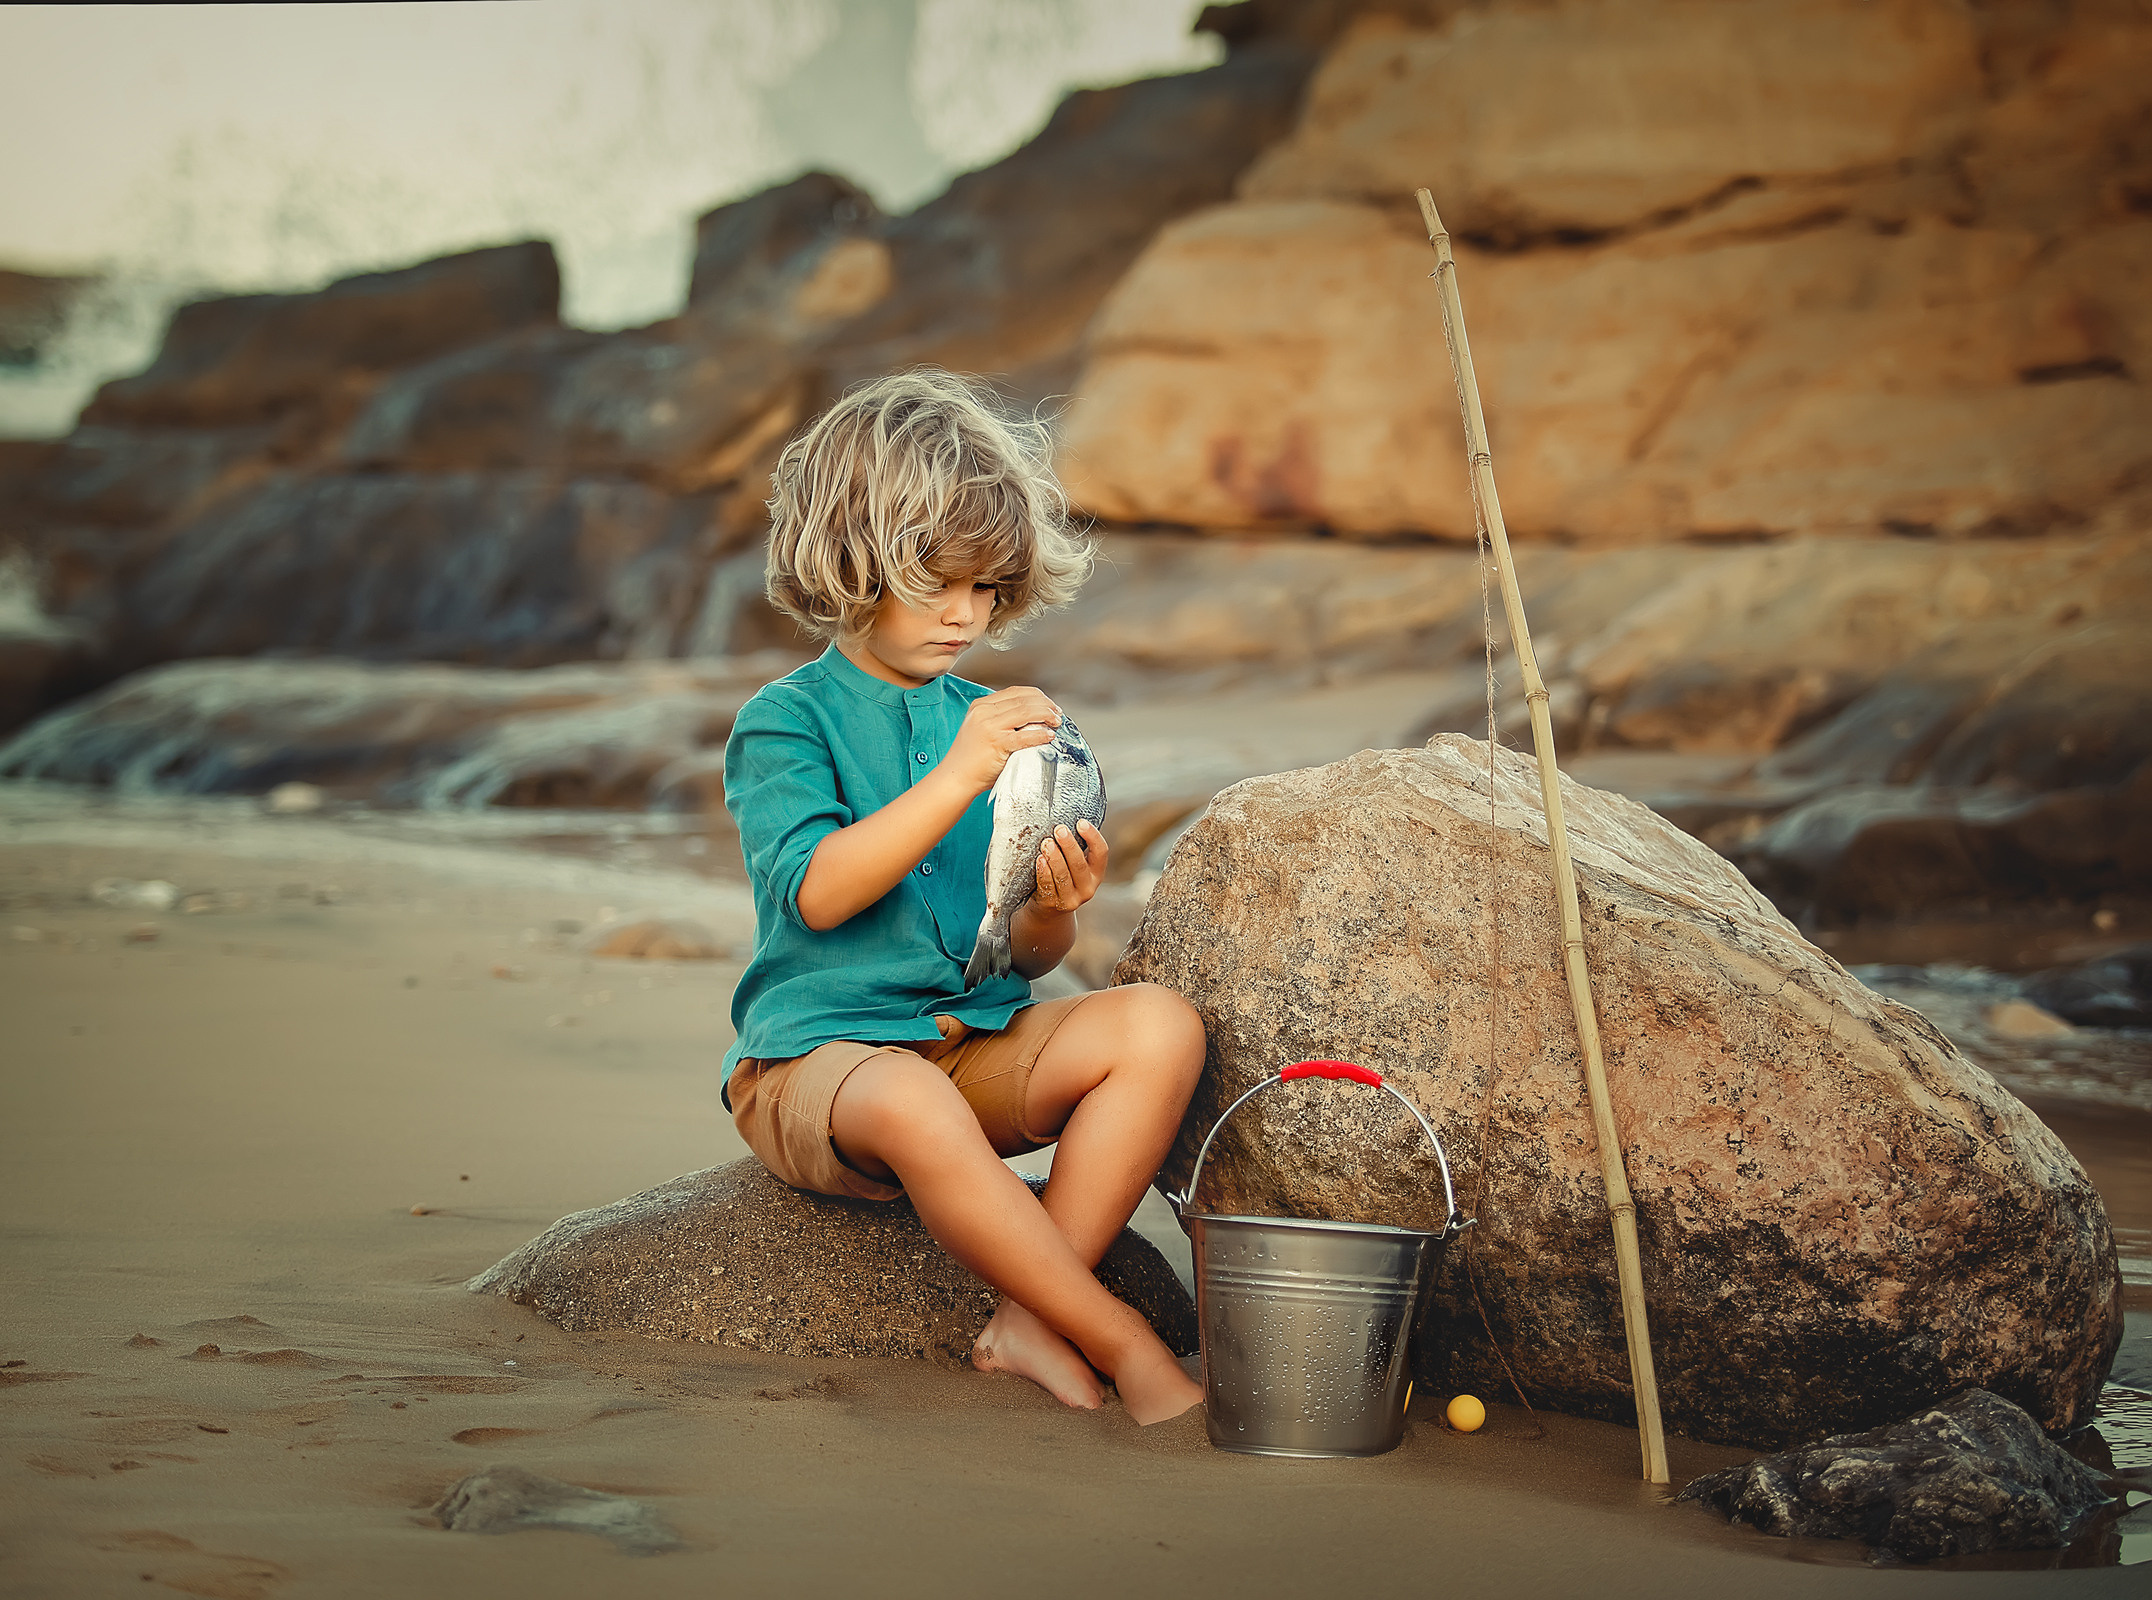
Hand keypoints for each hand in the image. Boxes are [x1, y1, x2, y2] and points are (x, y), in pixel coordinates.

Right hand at [941, 686, 1060, 795]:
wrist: (956, 777)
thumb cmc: (971, 759)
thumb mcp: (982, 729)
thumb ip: (1002, 720)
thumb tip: (1032, 719)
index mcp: (981, 705)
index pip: (1015, 692)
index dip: (1036, 696)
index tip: (1049, 704)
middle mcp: (984, 712)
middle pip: (1023, 700)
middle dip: (1045, 705)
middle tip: (1057, 713)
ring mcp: (989, 726)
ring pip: (1026, 712)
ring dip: (1046, 716)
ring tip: (1056, 722)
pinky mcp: (996, 742)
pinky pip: (1025, 735)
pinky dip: (1041, 734)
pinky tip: (1049, 736)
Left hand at [1030, 819, 1106, 914]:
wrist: (1048, 910)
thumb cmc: (1061, 877)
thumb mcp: (1073, 865)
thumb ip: (1073, 847)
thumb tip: (1066, 813)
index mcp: (1096, 874)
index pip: (1101, 853)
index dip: (1093, 837)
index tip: (1080, 822)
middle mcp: (1088, 888)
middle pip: (1080, 864)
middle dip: (1069, 846)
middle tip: (1059, 829)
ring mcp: (1071, 899)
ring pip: (1063, 876)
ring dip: (1055, 858)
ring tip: (1046, 842)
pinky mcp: (1053, 905)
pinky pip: (1048, 886)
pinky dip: (1043, 872)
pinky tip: (1039, 859)